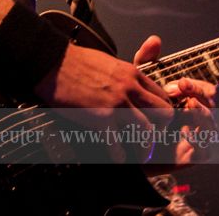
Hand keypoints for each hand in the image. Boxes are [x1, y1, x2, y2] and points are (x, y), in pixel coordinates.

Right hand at [35, 42, 173, 161]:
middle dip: (161, 128)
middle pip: (164, 113)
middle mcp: (130, 88)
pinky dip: (120, 154)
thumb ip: (125, 75)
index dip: (162, 110)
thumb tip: (132, 86)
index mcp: (133, 73)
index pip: (162, 95)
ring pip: (147, 131)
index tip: (157, 120)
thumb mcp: (110, 62)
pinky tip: (118, 157)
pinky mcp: (101, 118)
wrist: (54, 62)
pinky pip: (118, 143)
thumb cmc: (78, 61)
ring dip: (145, 146)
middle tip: (153, 136)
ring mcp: (117, 103)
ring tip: (141, 153)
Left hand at [133, 35, 216, 171]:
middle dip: (200, 97)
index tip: (182, 82)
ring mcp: (193, 137)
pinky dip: (201, 143)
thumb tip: (154, 40)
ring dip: (204, 117)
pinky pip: (205, 152)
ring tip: (188, 108)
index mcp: (187, 99)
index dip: (199, 85)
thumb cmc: (132, 110)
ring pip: (212, 127)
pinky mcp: (188, 158)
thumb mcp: (136, 82)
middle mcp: (193, 117)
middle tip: (184, 93)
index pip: (205, 89)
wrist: (120, 142)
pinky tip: (187, 133)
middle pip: (211, 107)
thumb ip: (145, 61)